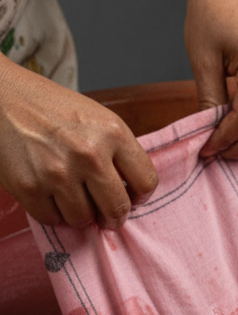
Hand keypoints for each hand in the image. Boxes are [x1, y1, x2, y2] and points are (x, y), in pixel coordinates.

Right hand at [0, 58, 158, 227]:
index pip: (146, 182)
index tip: (132, 197)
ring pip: (84, 219)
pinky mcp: (29, 186)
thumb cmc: (51, 108)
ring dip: (80, 214)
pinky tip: (50, 195)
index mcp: (113, 133)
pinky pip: (52, 219)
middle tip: (106, 215)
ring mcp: (58, 172)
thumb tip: (132, 194)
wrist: (1, 95)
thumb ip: (118, 152)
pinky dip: (52, 212)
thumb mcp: (97, 118)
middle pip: (117, 208)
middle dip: (114, 216)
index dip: (140, 196)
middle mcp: (89, 154)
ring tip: (73, 198)